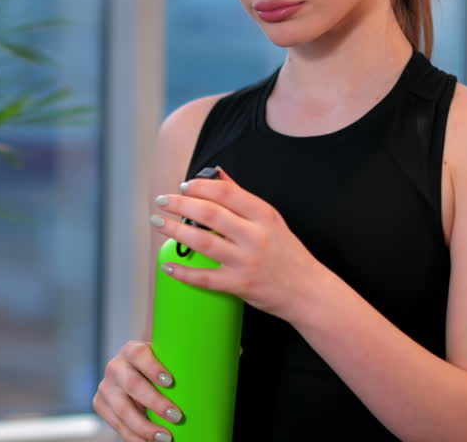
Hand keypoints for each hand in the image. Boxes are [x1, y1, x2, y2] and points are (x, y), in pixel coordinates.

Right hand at [93, 340, 183, 441]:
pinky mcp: (100, 404)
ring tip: (165, 438)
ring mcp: (106, 387)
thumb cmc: (159, 369)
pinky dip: (133, 436)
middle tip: (176, 416)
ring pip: (122, 409)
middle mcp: (115, 367)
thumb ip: (177, 365)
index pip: (139, 355)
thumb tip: (211, 374)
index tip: (170, 382)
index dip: (153, 367)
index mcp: (132, 351)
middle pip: (132, 384)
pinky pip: (116, 424)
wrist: (136, 375)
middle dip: (155, 403)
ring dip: (144, 427)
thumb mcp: (164, 361)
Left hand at [150, 166, 324, 319]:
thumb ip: (241, 197)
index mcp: (263, 215)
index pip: (225, 193)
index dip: (200, 187)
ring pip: (203, 241)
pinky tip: (167, 264)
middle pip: (209, 214)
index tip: (183, 186)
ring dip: (175, 231)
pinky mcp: (239, 285)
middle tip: (162, 201)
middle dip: (179, 204)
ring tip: (158, 223)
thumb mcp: (270, 219)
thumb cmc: (287, 253)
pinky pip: (205, 278)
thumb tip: (217, 174)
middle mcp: (255, 236)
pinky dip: (183, 272)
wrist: (308, 291)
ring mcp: (246, 261)